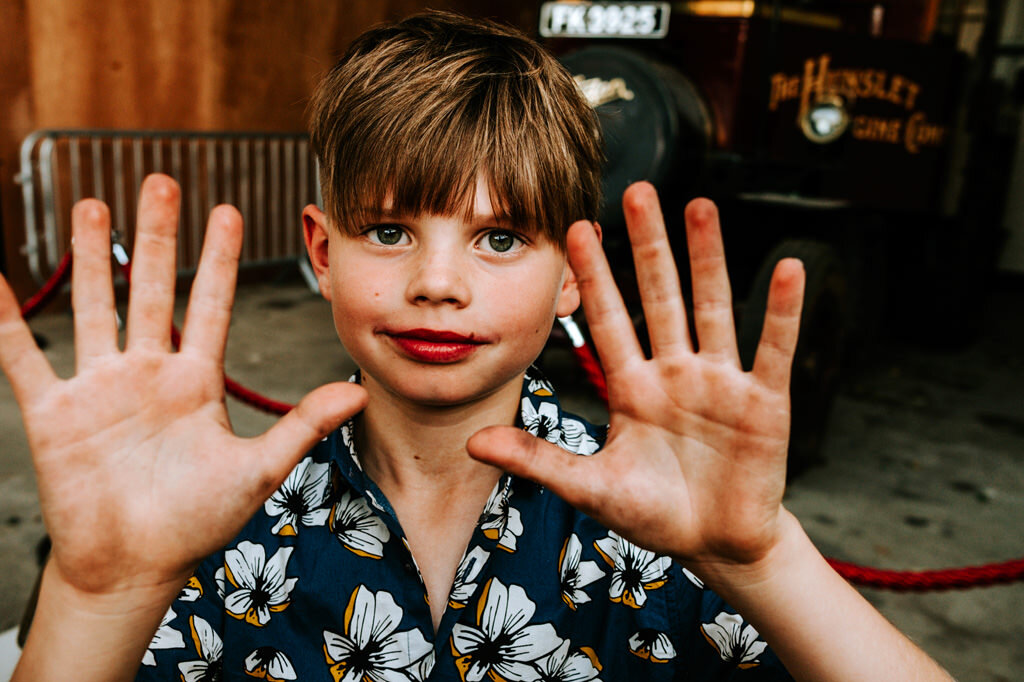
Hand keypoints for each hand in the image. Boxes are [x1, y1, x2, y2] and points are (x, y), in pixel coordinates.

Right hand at [0, 175, 366, 598]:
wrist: (135, 566)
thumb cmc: (197, 522)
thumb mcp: (258, 470)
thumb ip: (301, 426)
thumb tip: (357, 392)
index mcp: (197, 382)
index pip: (210, 305)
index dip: (218, 259)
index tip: (227, 210)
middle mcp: (149, 373)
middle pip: (153, 290)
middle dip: (158, 236)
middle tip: (161, 180)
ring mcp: (99, 387)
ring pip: (94, 307)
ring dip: (93, 259)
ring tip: (93, 205)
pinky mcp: (55, 412)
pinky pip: (23, 356)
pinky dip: (6, 318)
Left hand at [468, 182, 804, 576]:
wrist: (717, 545)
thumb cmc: (654, 514)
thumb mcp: (592, 488)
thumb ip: (538, 460)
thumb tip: (473, 441)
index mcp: (632, 389)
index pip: (608, 321)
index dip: (594, 277)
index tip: (576, 228)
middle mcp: (674, 374)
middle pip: (660, 298)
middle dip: (647, 247)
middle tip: (637, 191)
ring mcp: (720, 383)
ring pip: (713, 308)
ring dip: (709, 258)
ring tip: (700, 206)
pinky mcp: (765, 403)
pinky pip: (773, 349)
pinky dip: (781, 311)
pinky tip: (789, 268)